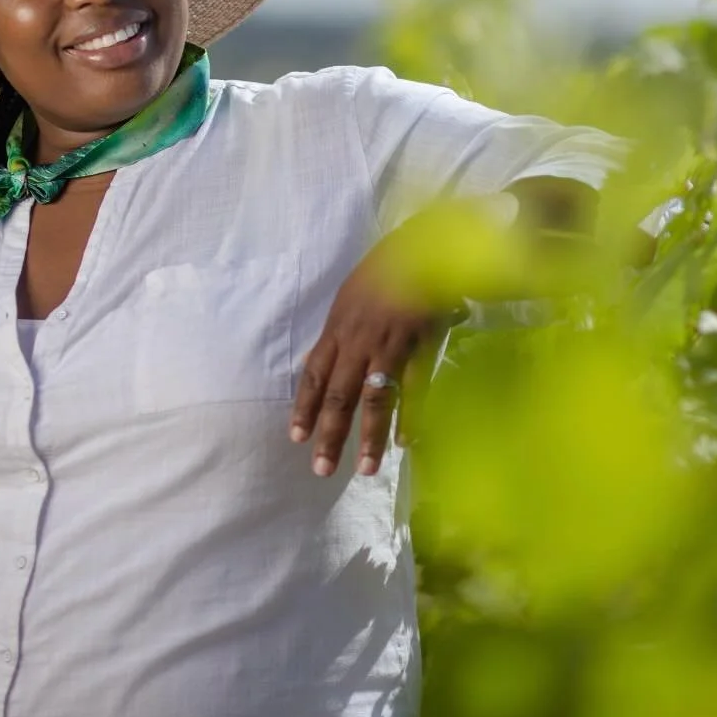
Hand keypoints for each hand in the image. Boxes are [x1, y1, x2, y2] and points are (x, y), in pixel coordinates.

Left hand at [290, 241, 444, 476]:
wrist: (421, 246)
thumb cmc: (384, 271)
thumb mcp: (349, 298)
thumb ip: (339, 333)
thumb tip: (321, 361)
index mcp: (337, 329)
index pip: (313, 375)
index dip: (303, 408)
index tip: (295, 438)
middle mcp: (357, 340)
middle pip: (338, 395)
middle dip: (329, 435)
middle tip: (321, 470)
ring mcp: (388, 345)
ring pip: (374, 398)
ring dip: (368, 437)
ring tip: (364, 469)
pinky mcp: (420, 345)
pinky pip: (413, 388)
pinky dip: (409, 417)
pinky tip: (405, 442)